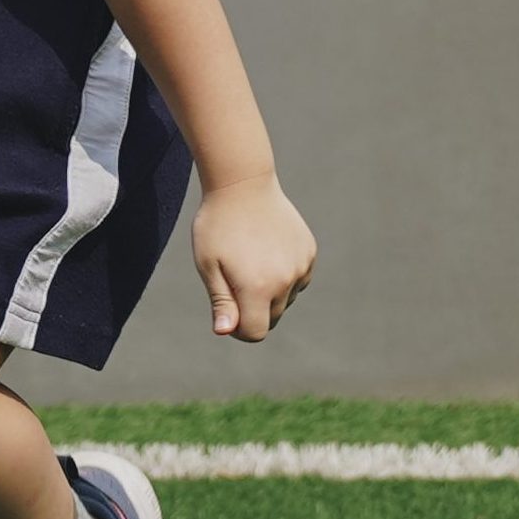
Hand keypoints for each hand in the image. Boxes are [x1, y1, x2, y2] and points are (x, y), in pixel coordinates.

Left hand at [192, 177, 315, 338]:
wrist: (243, 185)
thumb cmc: (217, 227)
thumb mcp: (209, 265)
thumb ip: (221, 301)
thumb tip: (226, 331)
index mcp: (257, 288)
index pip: (256, 332)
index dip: (239, 330)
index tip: (227, 313)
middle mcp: (285, 281)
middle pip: (272, 317)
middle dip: (253, 310)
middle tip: (234, 281)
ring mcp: (301, 266)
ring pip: (287, 299)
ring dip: (270, 292)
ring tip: (250, 262)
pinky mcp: (309, 252)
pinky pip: (298, 279)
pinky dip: (284, 276)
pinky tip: (267, 252)